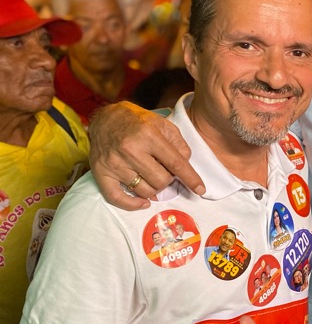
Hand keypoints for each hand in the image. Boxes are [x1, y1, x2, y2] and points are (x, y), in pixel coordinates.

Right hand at [88, 102, 204, 209]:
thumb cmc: (138, 122)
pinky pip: (117, 198)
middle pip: (161, 181)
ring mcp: (114, 163)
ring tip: (151, 176)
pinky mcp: (100, 173)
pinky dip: (132, 204)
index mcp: (148, 136)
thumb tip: (186, 165)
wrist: (106, 118)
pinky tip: (143, 202)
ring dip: (154, 188)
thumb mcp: (164, 125)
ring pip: (145, 191)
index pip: (175, 163)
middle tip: (163, 170)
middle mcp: (130, 150)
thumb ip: (179, 144)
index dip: (191, 178)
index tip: (200, 190)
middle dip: (168, 179)